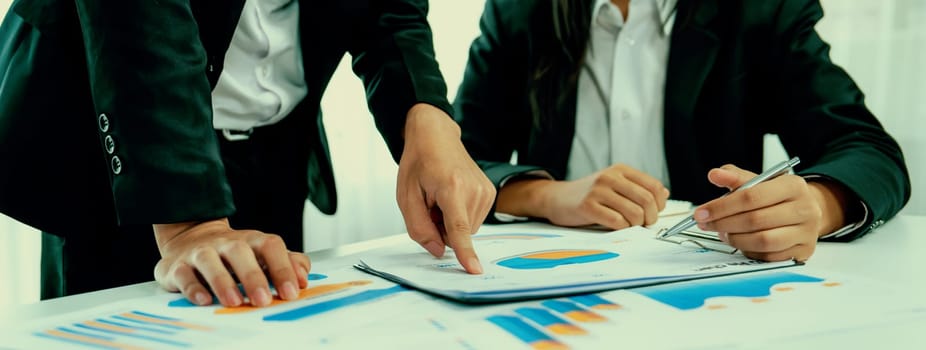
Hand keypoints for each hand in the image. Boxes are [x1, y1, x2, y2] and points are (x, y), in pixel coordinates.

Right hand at [153, 219, 310, 306]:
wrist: (190, 238)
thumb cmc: (234, 254)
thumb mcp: (262, 254)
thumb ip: (287, 263)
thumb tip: (303, 278)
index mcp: (251, 240)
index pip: (270, 246)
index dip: (283, 268)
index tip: (292, 292)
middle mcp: (226, 243)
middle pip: (240, 252)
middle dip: (253, 277)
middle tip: (263, 300)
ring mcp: (200, 252)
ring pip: (209, 261)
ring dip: (222, 281)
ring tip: (234, 302)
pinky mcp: (177, 266)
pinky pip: (183, 275)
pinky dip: (193, 288)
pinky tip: (204, 301)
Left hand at [396, 104, 494, 273]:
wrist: (436, 136)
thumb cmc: (419, 163)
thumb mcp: (406, 196)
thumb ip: (419, 227)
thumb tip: (438, 251)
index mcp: (452, 187)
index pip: (459, 228)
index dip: (465, 252)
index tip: (475, 270)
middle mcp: (474, 189)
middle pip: (458, 233)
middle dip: (441, 227)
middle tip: (430, 203)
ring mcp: (486, 190)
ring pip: (467, 229)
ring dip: (450, 221)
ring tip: (440, 196)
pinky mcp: (490, 193)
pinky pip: (473, 220)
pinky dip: (459, 214)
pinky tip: (451, 196)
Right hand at [497, 164, 668, 229]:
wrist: (557, 198)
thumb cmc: (589, 195)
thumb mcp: (614, 184)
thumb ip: (638, 188)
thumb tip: (664, 194)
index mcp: (620, 170)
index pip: (653, 186)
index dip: (659, 203)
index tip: (654, 212)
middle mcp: (610, 177)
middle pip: (646, 200)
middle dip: (650, 217)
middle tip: (644, 224)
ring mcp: (598, 191)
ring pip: (634, 213)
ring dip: (636, 225)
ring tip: (629, 226)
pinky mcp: (588, 206)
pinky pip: (617, 222)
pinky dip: (621, 228)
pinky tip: (615, 226)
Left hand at [694, 164, 848, 261]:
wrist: (805, 211)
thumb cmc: (776, 197)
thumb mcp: (758, 181)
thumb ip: (735, 177)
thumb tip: (714, 174)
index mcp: (793, 186)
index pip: (751, 196)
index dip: (722, 206)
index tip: (701, 213)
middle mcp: (805, 209)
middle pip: (755, 220)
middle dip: (723, 223)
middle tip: (706, 224)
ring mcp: (806, 233)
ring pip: (762, 241)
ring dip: (736, 239)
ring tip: (723, 234)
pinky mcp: (803, 252)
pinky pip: (769, 256)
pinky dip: (749, 251)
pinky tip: (740, 242)